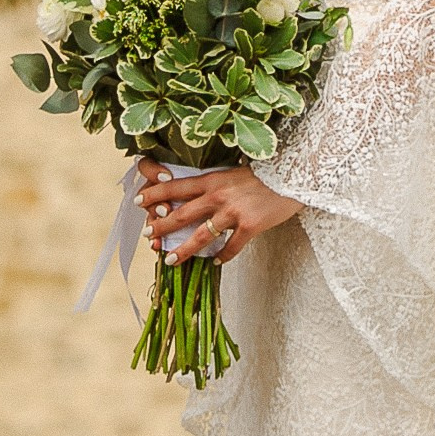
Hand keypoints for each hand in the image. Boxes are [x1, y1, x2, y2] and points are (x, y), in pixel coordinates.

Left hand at [136, 157, 297, 263]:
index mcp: (213, 179)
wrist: (296, 175)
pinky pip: (231, 247)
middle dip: (162, 226)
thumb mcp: (235, 172)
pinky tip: (214, 263)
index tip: (139, 200)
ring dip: (183, 249)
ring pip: (201, 236)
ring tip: (170, 259)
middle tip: (148, 235)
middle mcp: (219, 195)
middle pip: (182, 213)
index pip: (176, 186)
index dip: (155, 193)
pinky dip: (221, 257)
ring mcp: (234, 212)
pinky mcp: (250, 226)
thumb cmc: (266, 173)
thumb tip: (198, 197)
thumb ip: (216, 184)